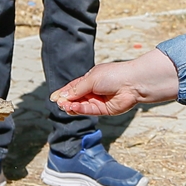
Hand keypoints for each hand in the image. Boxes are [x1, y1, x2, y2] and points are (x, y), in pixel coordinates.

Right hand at [50, 48, 179, 115]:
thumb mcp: (91, 78)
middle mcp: (94, 90)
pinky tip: (73, 108)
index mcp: (90, 79)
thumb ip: (77, 89)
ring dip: (72, 107)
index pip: (73, 87)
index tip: (53, 97)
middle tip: (59, 102)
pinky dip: (80, 110)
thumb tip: (64, 96)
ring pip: (81, 106)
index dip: (64, 92)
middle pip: (76, 98)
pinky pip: (89, 111)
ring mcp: (99, 100)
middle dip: (67, 101)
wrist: (133, 83)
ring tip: (64, 105)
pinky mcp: (104, 110)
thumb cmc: (114, 75)